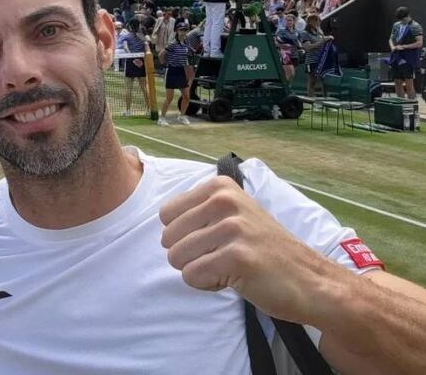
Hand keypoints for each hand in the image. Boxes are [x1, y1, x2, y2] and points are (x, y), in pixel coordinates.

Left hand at [160, 177, 330, 324]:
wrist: (311, 280)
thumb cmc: (265, 250)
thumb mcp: (234, 214)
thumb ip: (200, 210)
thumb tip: (161, 217)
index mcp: (220, 188)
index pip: (166, 214)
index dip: (185, 235)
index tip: (215, 240)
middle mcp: (224, 201)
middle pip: (167, 238)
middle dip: (190, 255)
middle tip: (224, 257)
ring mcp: (232, 228)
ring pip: (176, 257)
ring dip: (200, 270)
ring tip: (230, 267)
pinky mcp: (237, 256)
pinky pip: (192, 276)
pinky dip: (208, 285)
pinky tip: (235, 279)